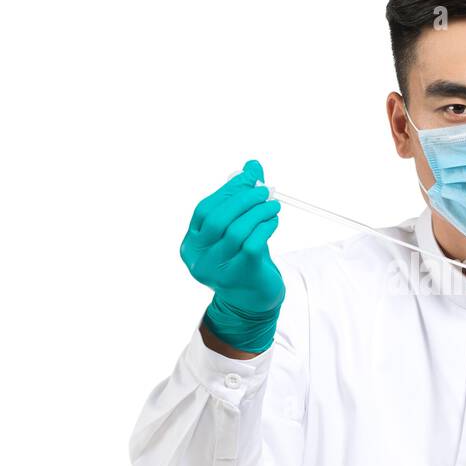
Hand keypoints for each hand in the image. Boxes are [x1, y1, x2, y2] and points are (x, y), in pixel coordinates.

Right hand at [180, 160, 284, 351]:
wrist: (254, 299)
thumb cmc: (243, 259)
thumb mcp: (238, 228)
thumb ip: (240, 198)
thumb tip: (252, 166)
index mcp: (192, 244)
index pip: (205, 210)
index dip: (227, 192)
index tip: (249, 178)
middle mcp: (199, 258)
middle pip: (219, 219)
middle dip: (244, 199)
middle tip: (265, 191)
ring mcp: (217, 270)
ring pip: (237, 230)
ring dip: (258, 212)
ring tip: (273, 205)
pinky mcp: (239, 276)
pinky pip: (252, 244)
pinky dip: (265, 227)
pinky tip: (273, 221)